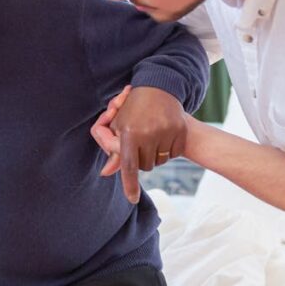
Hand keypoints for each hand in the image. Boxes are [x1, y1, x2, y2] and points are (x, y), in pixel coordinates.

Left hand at [92, 86, 187, 203]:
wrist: (159, 86)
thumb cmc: (134, 107)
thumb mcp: (120, 125)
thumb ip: (114, 151)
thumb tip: (105, 172)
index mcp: (129, 133)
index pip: (129, 165)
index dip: (130, 184)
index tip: (132, 199)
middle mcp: (148, 134)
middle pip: (144, 165)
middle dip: (141, 159)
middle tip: (141, 142)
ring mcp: (166, 132)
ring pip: (159, 161)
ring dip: (155, 155)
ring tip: (153, 135)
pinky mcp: (180, 131)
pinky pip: (173, 153)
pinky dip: (169, 150)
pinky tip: (165, 134)